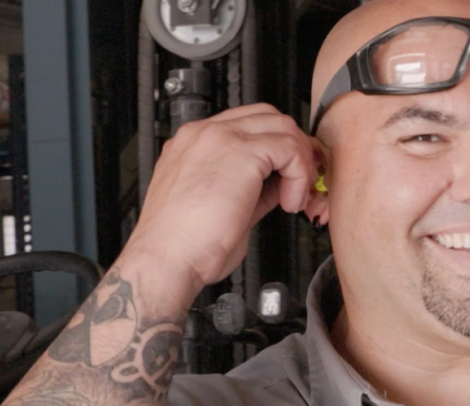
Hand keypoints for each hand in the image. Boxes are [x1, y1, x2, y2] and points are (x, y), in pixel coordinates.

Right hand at [124, 103, 322, 287]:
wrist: (167, 258)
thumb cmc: (185, 244)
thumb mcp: (224, 206)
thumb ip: (252, 187)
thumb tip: (278, 184)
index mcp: (193, 144)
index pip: (247, 124)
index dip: (277, 146)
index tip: (291, 173)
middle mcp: (203, 134)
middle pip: (269, 117)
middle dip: (294, 147)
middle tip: (303, 180)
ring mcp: (219, 137)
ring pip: (282, 127)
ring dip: (299, 161)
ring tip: (293, 197)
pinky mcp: (239, 152)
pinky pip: (289, 148)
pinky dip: (299, 175)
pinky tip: (288, 202)